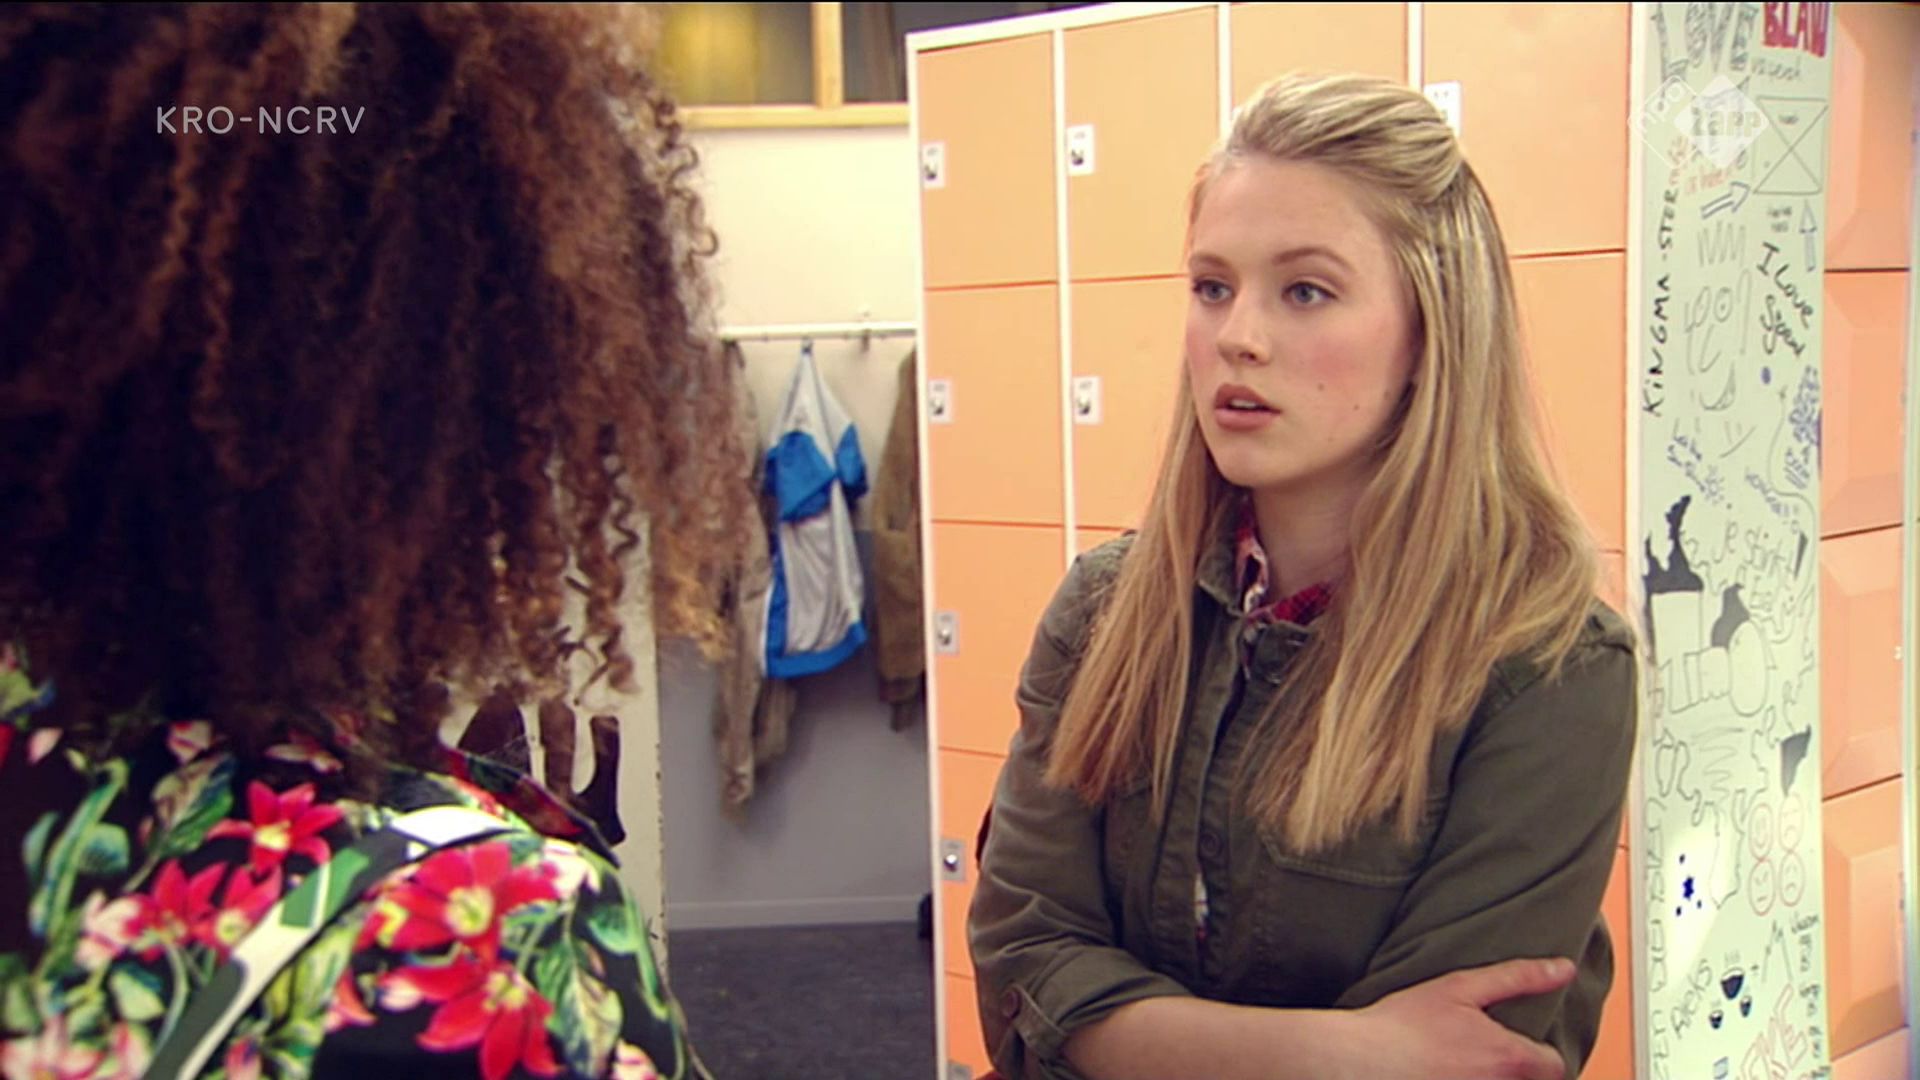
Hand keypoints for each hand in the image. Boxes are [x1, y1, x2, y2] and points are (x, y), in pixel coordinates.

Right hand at [1337, 957, 1574, 1079]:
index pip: (1555, 1067)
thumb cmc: (1404, 1024)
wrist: (1356, 1062)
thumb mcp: (1461, 987)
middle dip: (1517, 1073)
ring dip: (1491, 1079)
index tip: (1518, 1046)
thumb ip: (1517, 978)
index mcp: (1511, 1059)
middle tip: (1483, 1057)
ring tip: (1461, 1067)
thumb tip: (1563, 968)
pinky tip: (1444, 1076)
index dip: (1541, 1055)